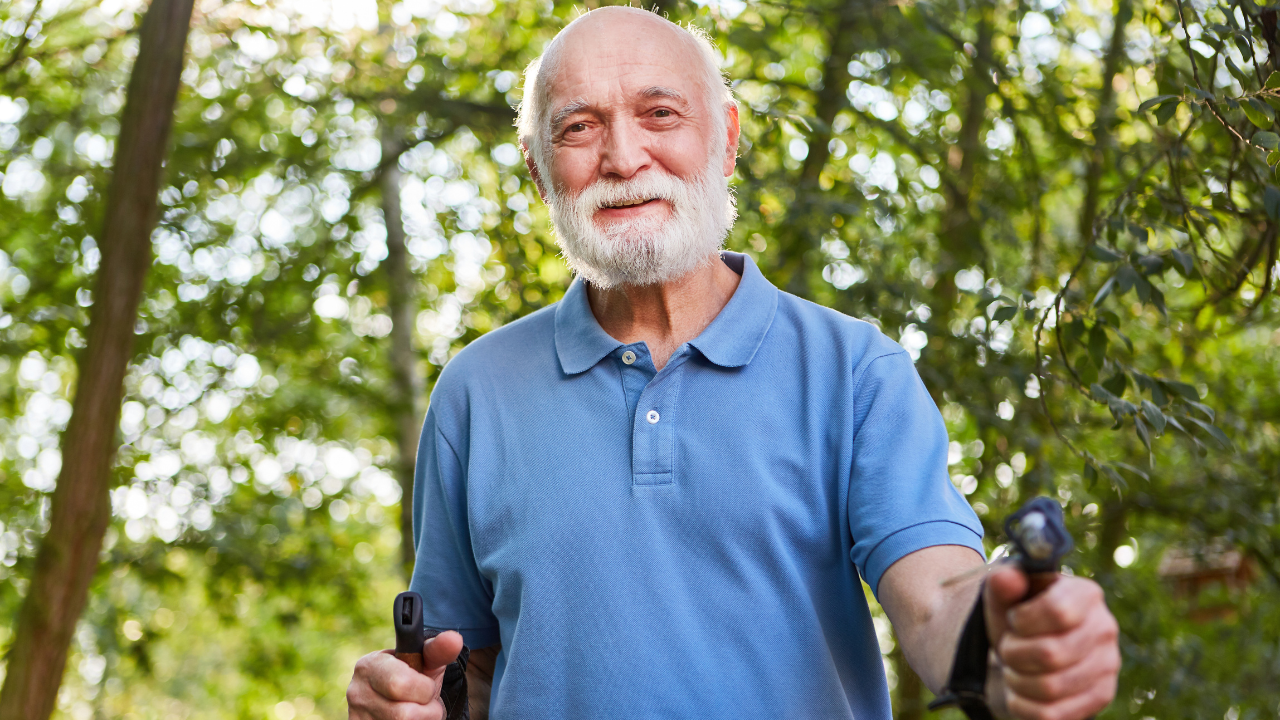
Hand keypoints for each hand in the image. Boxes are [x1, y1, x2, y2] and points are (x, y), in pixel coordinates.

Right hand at [347, 631, 464, 719]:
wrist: (397, 699)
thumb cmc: (413, 677)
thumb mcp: (425, 662)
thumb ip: (438, 651)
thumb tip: (454, 639)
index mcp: (369, 666)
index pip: (400, 684)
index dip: (423, 688)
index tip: (427, 685)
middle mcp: (357, 693)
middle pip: (404, 714)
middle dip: (426, 709)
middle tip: (426, 701)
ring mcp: (358, 716)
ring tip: (419, 711)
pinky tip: (411, 719)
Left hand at [984, 567, 1119, 719]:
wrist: (1028, 648)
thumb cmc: (1018, 616)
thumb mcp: (1005, 597)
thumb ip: (1001, 583)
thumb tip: (1006, 577)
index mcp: (1086, 593)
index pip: (1057, 611)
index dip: (1022, 621)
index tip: (1014, 620)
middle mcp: (1105, 627)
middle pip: (1051, 654)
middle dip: (1013, 653)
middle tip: (1007, 647)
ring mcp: (1108, 665)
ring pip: (1050, 687)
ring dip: (1016, 680)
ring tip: (1013, 667)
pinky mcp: (1101, 696)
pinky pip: (1052, 714)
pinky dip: (1023, 704)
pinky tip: (1021, 689)